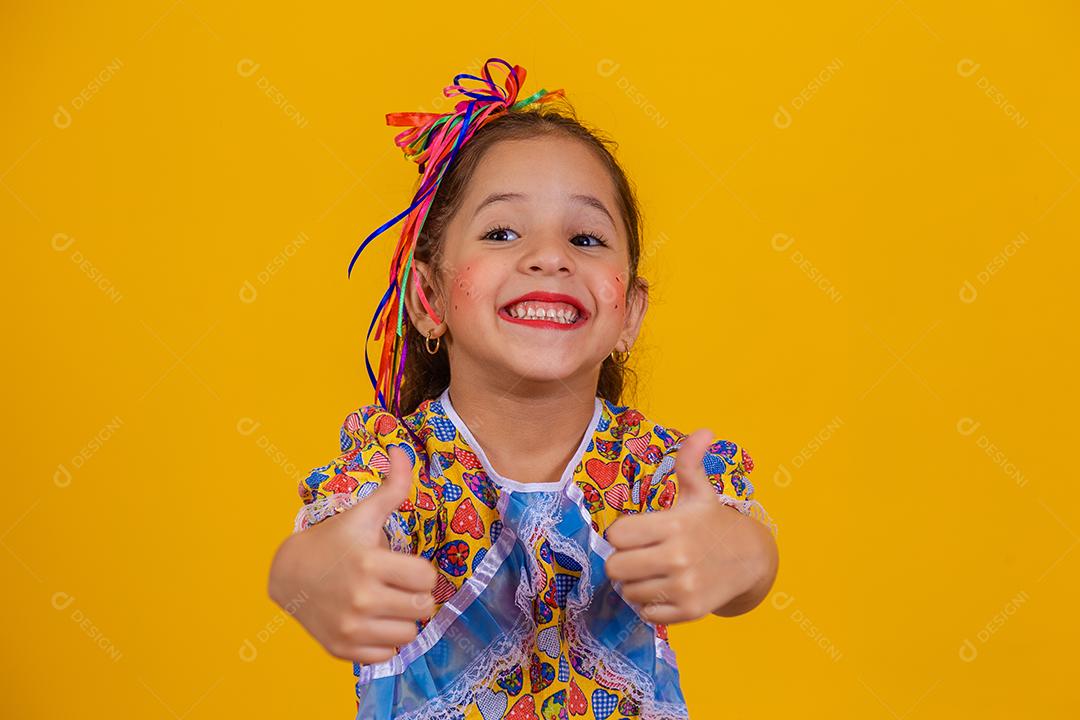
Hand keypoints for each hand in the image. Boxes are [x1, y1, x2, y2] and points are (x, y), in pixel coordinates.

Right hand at [268, 446, 437, 662]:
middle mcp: (361, 599)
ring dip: (402, 620)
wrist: (288, 575)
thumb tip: (403, 450)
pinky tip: (372, 622)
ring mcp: (351, 627)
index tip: (403, 566)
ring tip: (386, 603)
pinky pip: (388, 654)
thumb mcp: (362, 513)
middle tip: (396, 585)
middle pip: (423, 608)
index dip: (419, 571)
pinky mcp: (343, 649)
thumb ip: (391, 486)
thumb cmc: (333, 541)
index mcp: (369, 563)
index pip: (427, 578)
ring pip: (409, 634)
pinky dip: (384, 641)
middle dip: (414, 595)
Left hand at [604, 429, 773, 623]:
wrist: (750, 560)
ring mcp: (683, 587)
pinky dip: (648, 604)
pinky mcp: (689, 611)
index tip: (635, 533)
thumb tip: (704, 431)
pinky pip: (646, 613)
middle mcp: (677, 557)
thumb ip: (690, 461)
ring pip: (628, 591)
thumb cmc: (713, 523)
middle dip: (622, 561)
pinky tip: (662, 590)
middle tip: (637, 556)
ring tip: (652, 572)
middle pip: (616, 567)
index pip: (618, 535)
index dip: (621, 534)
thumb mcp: (700, 492)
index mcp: (674, 525)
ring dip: (634, 583)